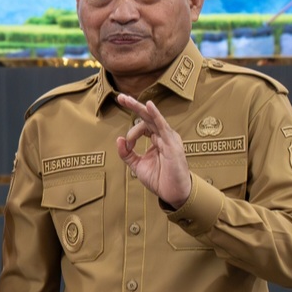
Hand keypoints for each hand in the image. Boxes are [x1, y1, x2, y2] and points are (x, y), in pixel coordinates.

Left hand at [115, 94, 191, 208]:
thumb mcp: (137, 165)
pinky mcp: (172, 144)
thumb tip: (118, 139)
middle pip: (147, 116)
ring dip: (138, 108)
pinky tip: (148, 105)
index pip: (141, 127)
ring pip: (152, 118)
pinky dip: (156, 115)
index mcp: (156, 139)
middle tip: (121, 97)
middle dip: (133, 105)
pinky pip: (163, 126)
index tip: (127, 147)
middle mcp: (163, 136)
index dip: (131, 134)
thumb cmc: (159, 179)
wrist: (172, 194)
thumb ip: (127, 153)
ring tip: (126, 99)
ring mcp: (169, 138)